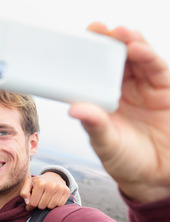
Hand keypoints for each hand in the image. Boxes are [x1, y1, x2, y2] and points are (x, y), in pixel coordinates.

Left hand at [21, 172, 69, 210]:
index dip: (30, 206)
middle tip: (38, 200)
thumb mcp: (28, 183)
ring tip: (45, 200)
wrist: (53, 176)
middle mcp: (51, 185)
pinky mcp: (66, 191)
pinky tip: (52, 199)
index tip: (29, 206)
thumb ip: (24, 192)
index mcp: (40, 183)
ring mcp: (60, 188)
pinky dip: (55, 204)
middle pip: (42, 206)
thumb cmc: (38, 182)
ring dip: (47, 205)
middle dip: (38, 205)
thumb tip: (28, 202)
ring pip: (51, 207)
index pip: (33, 203)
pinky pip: (60, 205)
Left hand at [69, 22, 169, 202]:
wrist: (154, 176)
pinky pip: (155, 68)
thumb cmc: (124, 159)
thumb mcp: (105, 143)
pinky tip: (136, 48)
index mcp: (101, 99)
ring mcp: (142, 88)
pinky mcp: (162, 90)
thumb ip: (94, 124)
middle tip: (96, 29)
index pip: (92, 72)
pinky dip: (146, 55)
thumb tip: (75, 108)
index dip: (86, 56)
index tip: (75, 42)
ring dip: (127, 42)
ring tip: (118, 32)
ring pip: (135, 58)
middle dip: (106, 41)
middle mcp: (121, 90)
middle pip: (114, 59)